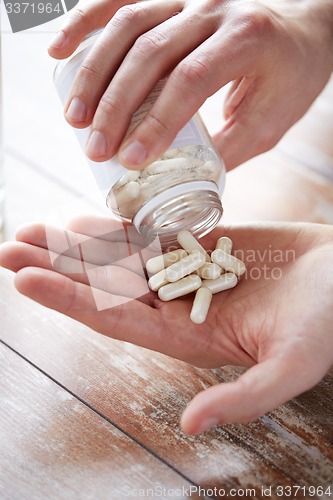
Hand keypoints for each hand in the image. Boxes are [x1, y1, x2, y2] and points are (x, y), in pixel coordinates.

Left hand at [0, 217, 332, 433]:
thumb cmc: (326, 324)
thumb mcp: (292, 365)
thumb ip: (245, 396)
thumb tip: (192, 423)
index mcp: (189, 337)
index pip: (115, 319)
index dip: (69, 301)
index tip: (24, 279)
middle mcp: (177, 306)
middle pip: (104, 287)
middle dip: (56, 268)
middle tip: (8, 247)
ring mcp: (185, 272)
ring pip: (119, 259)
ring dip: (75, 246)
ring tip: (32, 229)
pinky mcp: (198, 244)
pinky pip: (149, 235)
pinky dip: (115, 226)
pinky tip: (82, 219)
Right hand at [48, 0, 332, 168]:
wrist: (304, 28)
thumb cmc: (290, 77)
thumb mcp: (271, 121)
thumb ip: (228, 149)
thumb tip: (179, 181)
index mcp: (246, 39)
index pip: (190, 80)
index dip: (156, 121)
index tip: (131, 160)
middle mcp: (214, 6)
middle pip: (150, 53)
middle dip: (115, 106)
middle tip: (95, 149)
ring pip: (128, 26)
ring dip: (93, 74)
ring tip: (74, 118)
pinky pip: (120, 0)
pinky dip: (85, 22)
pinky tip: (60, 50)